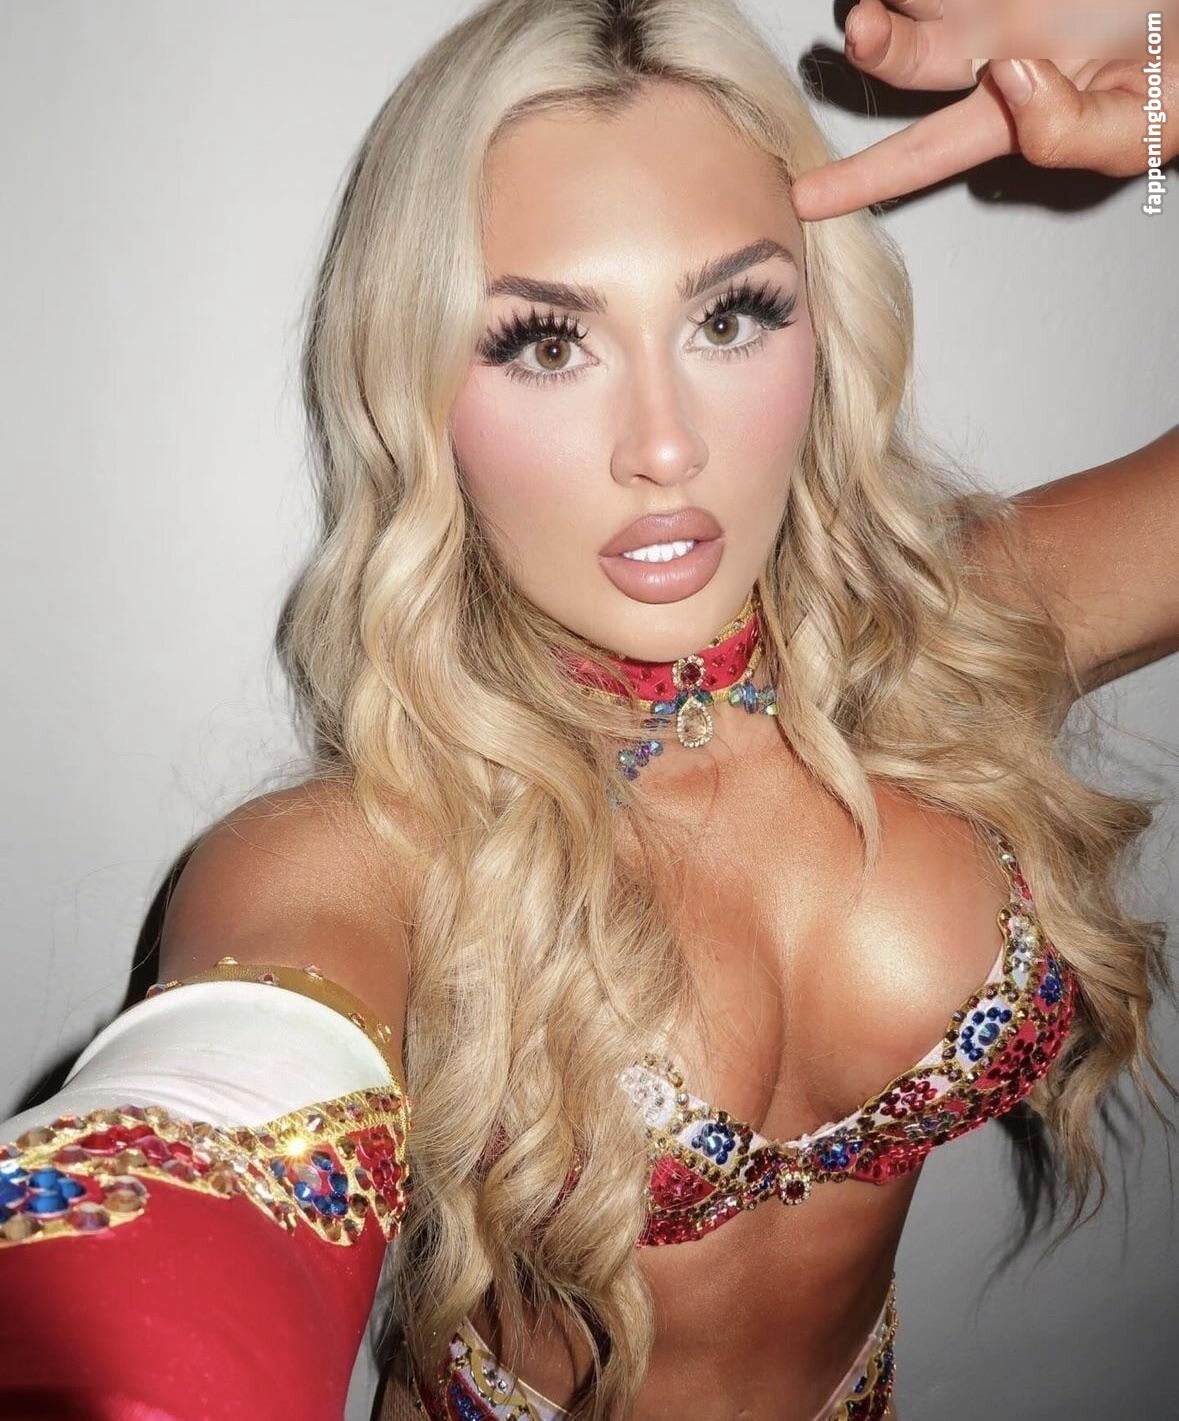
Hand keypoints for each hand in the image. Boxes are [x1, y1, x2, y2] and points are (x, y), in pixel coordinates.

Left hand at [790, 0, 1178, 220]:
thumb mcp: (1148, 124)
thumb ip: (1075, 129)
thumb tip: (1011, 79)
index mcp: (1014, 107)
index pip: (923, 152)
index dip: (863, 179)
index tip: (806, 199)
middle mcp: (993, 43)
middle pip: (906, 54)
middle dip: (877, 46)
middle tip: (867, 27)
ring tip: (878, 3)